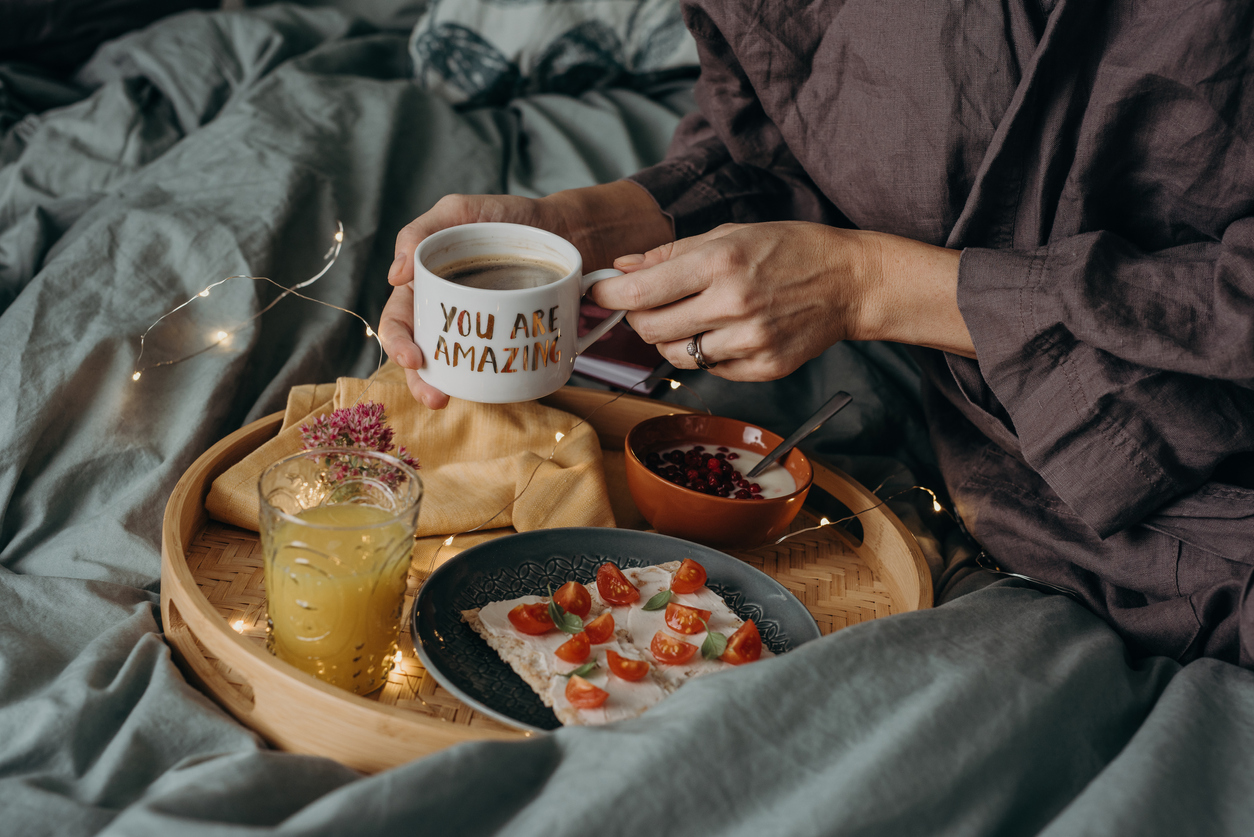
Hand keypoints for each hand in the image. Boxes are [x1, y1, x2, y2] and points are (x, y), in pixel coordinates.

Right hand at [378, 194, 566, 408]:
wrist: (562, 228)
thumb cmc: (503, 217)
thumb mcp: (459, 211)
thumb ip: (422, 231)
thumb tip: (395, 275)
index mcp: (425, 287)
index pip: (399, 320)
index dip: (397, 342)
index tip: (413, 358)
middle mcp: (446, 314)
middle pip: (421, 354)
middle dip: (420, 381)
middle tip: (434, 397)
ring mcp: (478, 331)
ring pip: (452, 368)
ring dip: (446, 389)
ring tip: (450, 400)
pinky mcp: (507, 342)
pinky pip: (492, 368)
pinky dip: (488, 383)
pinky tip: (494, 392)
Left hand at [587, 221, 969, 380]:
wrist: (848, 282)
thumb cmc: (788, 250)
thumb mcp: (729, 234)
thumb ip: (671, 254)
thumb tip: (622, 269)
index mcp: (720, 263)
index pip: (642, 292)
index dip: (609, 295)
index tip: (598, 292)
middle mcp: (732, 305)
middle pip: (650, 329)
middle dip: (638, 317)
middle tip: (648, 305)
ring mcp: (749, 342)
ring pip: (675, 355)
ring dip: (671, 338)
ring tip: (694, 316)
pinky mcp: (762, 368)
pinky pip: (709, 369)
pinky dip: (706, 353)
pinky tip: (727, 331)